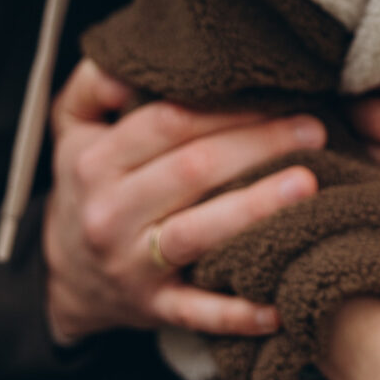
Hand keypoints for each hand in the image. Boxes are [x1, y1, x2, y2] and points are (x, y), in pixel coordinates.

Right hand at [43, 59, 325, 345]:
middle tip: (314, 129)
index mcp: (96, 161)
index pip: (167, 122)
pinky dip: (237, 313)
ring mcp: (132, 265)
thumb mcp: (72, 126)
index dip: (225, 107)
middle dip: (258, 146)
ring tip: (307, 185)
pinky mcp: (155, 308)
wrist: (66, 273)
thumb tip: (130, 66)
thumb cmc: (88, 184)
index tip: (276, 93)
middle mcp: (111, 213)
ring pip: (199, 234)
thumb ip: (94, 81)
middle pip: (193, 170)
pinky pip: (198, 312)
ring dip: (256, 209)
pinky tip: (278, 304)